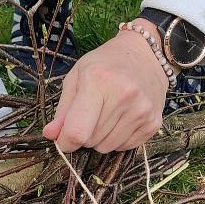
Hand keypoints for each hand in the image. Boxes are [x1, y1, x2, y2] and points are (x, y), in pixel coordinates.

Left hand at [43, 19, 168, 153]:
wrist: (146, 56)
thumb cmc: (106, 64)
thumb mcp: (77, 77)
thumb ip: (63, 110)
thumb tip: (50, 135)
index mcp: (99, 81)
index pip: (77, 131)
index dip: (65, 141)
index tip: (63, 138)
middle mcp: (124, 96)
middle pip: (91, 141)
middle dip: (84, 136)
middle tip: (90, 116)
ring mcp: (142, 111)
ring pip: (107, 147)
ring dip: (100, 138)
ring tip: (106, 116)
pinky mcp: (153, 123)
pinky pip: (124, 147)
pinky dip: (117, 139)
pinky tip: (121, 119)